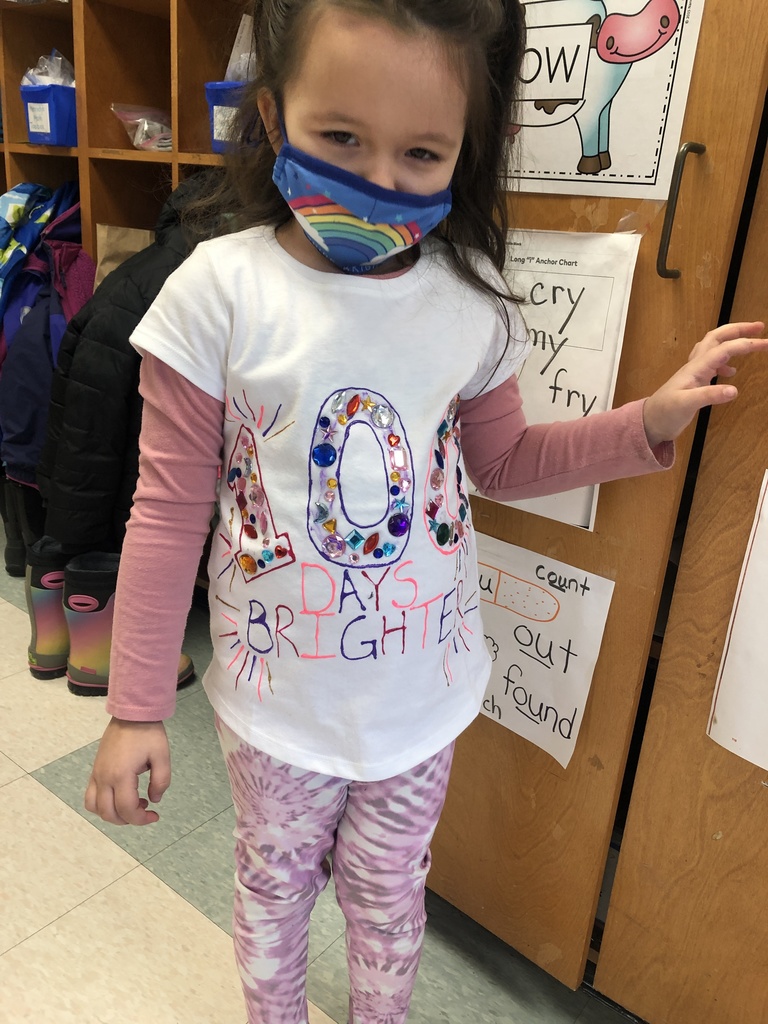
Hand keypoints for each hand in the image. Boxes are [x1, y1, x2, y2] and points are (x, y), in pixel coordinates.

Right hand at [84, 718, 169, 825]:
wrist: (131, 714)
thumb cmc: (148, 734)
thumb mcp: (162, 756)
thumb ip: (161, 781)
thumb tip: (154, 800)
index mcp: (121, 775)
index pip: (127, 810)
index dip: (141, 819)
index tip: (155, 815)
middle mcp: (104, 778)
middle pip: (109, 813)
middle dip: (128, 819)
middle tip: (145, 811)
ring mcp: (96, 774)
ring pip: (95, 807)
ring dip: (112, 814)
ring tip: (131, 805)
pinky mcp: (94, 770)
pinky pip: (90, 796)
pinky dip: (101, 805)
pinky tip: (118, 797)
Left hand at [643, 321, 767, 447]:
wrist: (649, 423)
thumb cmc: (665, 413)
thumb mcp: (687, 405)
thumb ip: (709, 395)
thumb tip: (734, 390)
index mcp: (695, 368)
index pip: (724, 348)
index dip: (746, 344)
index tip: (767, 344)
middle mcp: (695, 365)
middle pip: (717, 337)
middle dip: (738, 329)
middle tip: (760, 327)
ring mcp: (693, 372)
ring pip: (713, 347)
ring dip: (732, 340)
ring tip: (751, 342)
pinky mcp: (694, 382)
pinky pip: (711, 363)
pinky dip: (724, 360)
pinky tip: (731, 372)